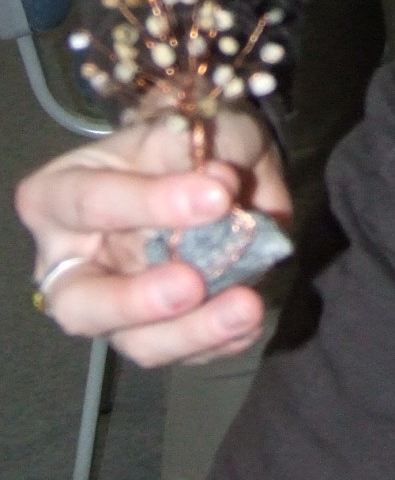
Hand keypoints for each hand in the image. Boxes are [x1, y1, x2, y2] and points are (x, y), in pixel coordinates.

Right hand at [14, 112, 289, 367]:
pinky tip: (250, 320)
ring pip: (134, 342)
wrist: (218, 168)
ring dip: (192, 331)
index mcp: (60, 196)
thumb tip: (221, 183)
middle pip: (81, 303)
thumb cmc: (186, 144)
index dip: (150, 202)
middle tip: (192, 284)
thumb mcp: (194, 126)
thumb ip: (207, 150)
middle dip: (137, 300)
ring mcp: (110, 308)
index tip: (217, 195)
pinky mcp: (155, 333)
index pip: (90, 202)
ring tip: (246, 307)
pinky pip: (181, 353)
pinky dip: (219, 341)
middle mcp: (71, 262)